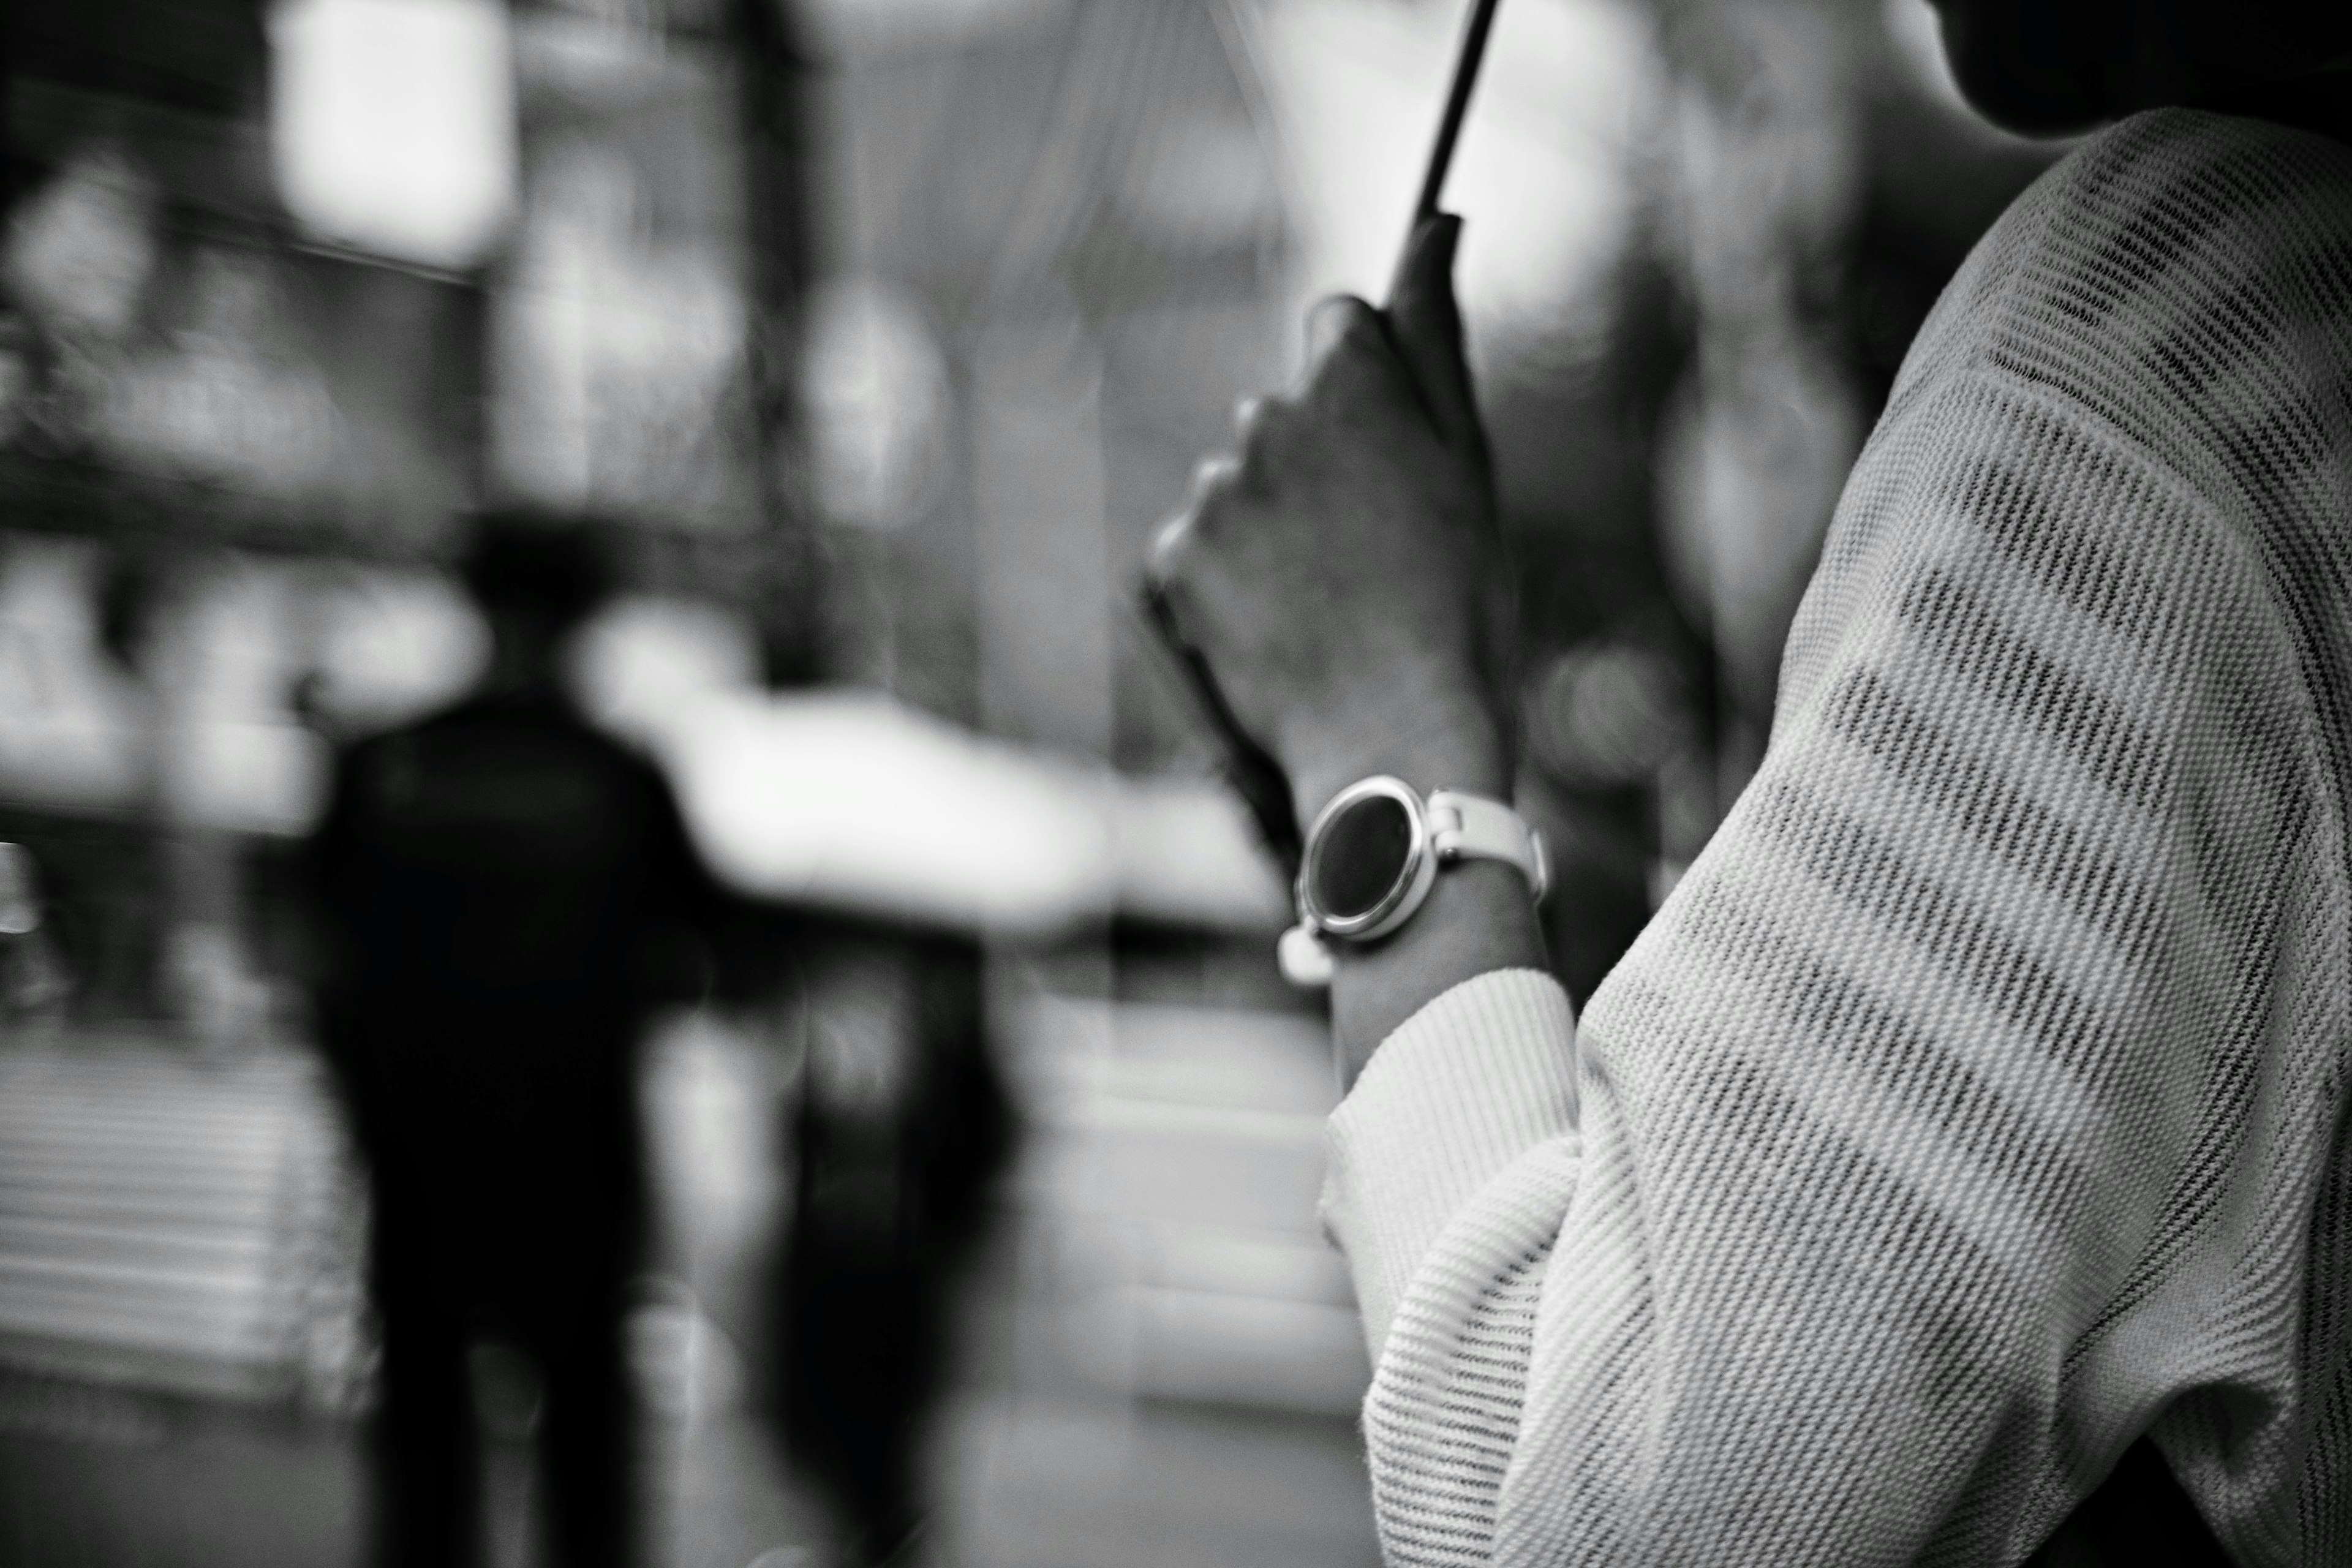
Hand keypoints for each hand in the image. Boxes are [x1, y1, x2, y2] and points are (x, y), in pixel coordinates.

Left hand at [1147, 215, 1513, 827]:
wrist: (1394, 739)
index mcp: (1349, 382)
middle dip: (1322, 469)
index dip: (1369, 390)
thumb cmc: (1458, 607)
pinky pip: (1197, 550)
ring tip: (1329, 606)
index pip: (1337, 323)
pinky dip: (1229, 585)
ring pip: (1242, 489)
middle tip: (1375, 559)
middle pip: (1287, 415)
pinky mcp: (1173, 559)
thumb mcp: (1469, 464)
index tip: (1391, 460)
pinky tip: (1279, 630)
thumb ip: (1436, 336)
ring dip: (1275, 531)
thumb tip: (1435, 223)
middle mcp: (1268, 419)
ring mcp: (1215, 492)